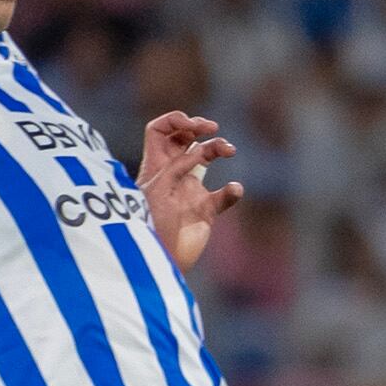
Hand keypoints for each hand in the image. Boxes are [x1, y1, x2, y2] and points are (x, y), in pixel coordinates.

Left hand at [136, 111, 244, 268]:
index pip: (160, 130)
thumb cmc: (150, 229)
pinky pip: (222, 196)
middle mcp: (172, 174)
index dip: (175, 120)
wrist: (158, 264)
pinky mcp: (204, 212)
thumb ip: (178, 168)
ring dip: (218, 148)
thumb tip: (200, 150)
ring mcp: (188, 191)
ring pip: (206, 158)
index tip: (193, 124)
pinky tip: (235, 191)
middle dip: (199, 127)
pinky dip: (232, 191)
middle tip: (212, 128)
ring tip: (229, 150)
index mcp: (154, 166)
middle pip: (184, 138)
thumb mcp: (160, 191)